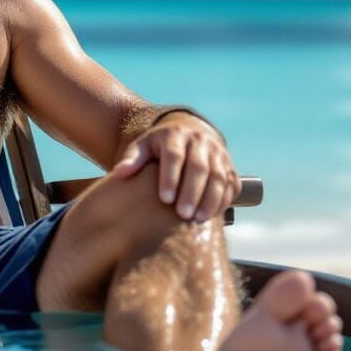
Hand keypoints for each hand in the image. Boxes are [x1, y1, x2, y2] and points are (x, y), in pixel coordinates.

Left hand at [110, 115, 238, 222]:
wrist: (187, 131)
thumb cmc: (158, 145)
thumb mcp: (143, 146)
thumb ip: (132, 159)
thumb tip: (118, 173)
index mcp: (175, 135)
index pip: (174, 155)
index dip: (171, 177)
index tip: (165, 199)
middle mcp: (200, 141)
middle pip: (199, 167)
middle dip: (192, 192)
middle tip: (183, 214)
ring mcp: (217, 152)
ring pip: (219, 175)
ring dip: (211, 198)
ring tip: (198, 219)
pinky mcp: (229, 165)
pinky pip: (231, 182)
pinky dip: (225, 199)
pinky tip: (213, 215)